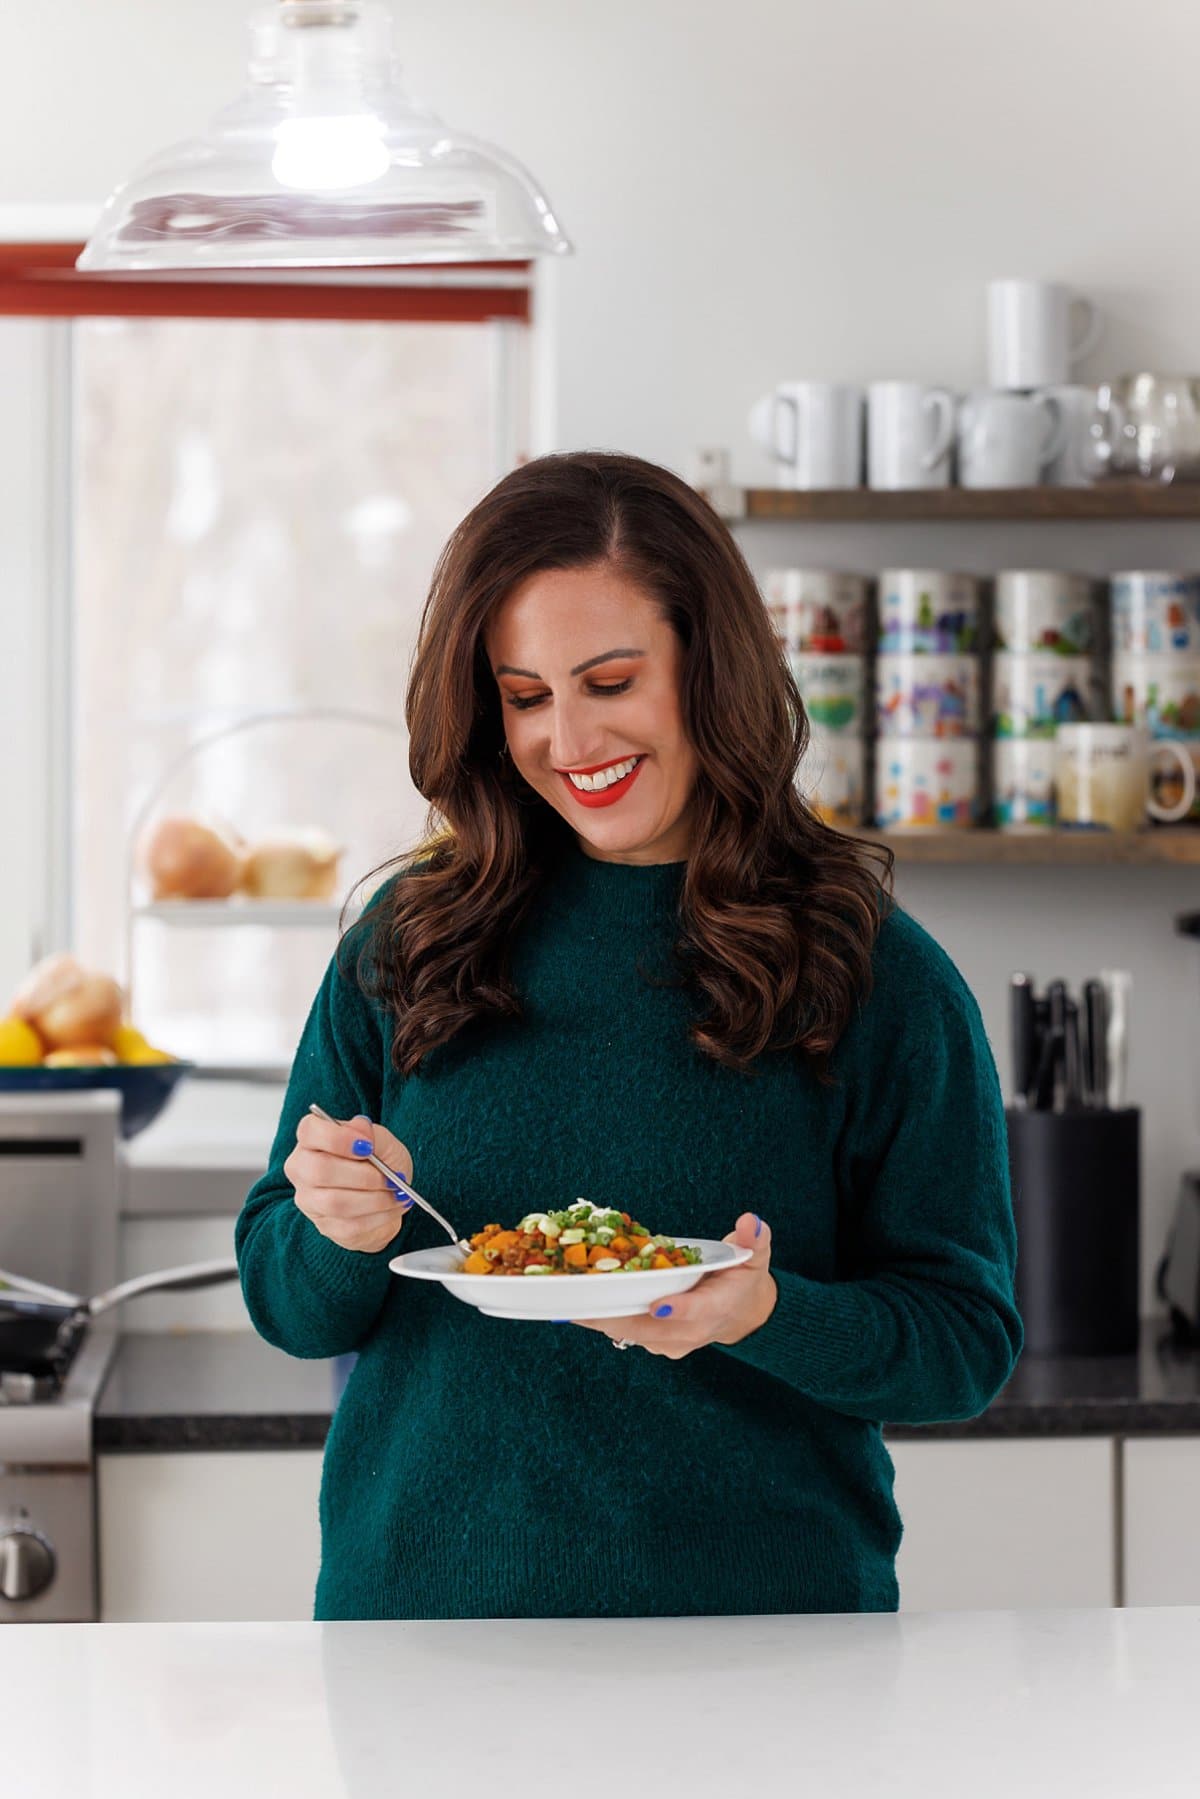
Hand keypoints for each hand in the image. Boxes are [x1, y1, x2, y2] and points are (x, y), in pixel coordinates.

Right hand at [285, 1112, 414, 1253]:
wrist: (386, 1196)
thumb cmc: (379, 1164)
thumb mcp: (383, 1143)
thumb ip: (373, 1134)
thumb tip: (361, 1127)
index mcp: (311, 1139)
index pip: (309, 1131)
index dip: (337, 1138)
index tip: (367, 1147)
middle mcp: (301, 1167)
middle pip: (319, 1170)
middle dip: (363, 1176)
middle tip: (390, 1177)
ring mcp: (308, 1199)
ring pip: (335, 1203)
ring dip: (375, 1199)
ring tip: (397, 1194)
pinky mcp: (323, 1225)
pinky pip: (349, 1225)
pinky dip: (378, 1217)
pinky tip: (391, 1208)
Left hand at [575, 1212, 776, 1357]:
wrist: (739, 1312)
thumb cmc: (743, 1277)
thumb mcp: (756, 1254)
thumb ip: (754, 1239)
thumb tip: (749, 1223)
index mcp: (718, 1307)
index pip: (699, 1312)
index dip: (679, 1309)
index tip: (659, 1304)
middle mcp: (692, 1331)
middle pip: (651, 1328)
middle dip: (617, 1315)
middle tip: (585, 1299)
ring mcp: (672, 1342)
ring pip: (631, 1333)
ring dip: (601, 1319)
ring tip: (569, 1302)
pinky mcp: (655, 1344)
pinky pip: (626, 1333)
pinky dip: (603, 1320)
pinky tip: (578, 1305)